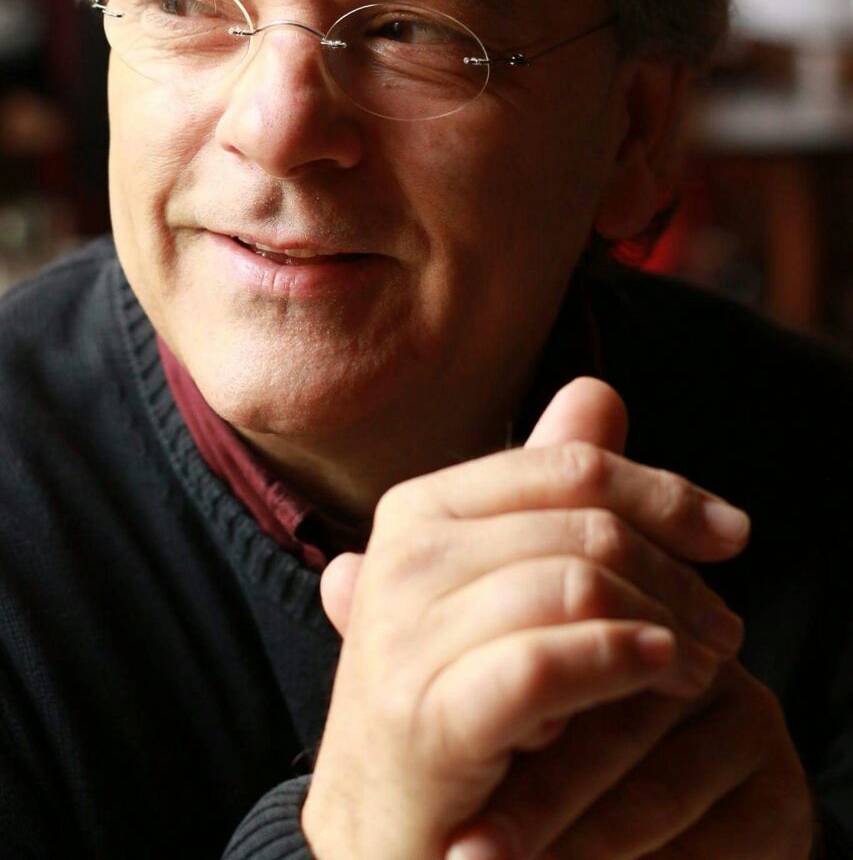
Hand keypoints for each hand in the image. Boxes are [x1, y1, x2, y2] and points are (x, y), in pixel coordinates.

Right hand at [302, 379, 748, 859]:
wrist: (379, 828)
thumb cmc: (450, 697)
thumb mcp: (495, 583)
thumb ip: (547, 490)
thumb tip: (600, 393)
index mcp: (420, 507)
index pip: (570, 467)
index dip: (665, 491)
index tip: (731, 534)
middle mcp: (403, 554)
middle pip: (587, 526)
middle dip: (678, 574)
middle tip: (726, 628)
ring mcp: (405, 633)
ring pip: (578, 585)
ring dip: (667, 626)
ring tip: (703, 666)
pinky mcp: (427, 715)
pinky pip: (550, 662)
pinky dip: (622, 661)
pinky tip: (662, 674)